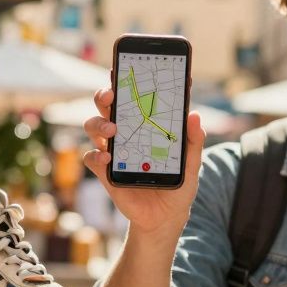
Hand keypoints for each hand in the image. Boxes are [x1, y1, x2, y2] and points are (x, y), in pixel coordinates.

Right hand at [82, 85, 206, 239]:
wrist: (166, 217)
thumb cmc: (178, 184)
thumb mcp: (191, 163)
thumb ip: (193, 140)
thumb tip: (194, 115)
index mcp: (144, 125)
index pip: (133, 97)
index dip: (128, 81)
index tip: (129, 68)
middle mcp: (125, 133)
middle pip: (106, 105)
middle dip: (105, 95)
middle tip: (112, 94)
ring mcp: (113, 151)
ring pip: (93, 126)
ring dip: (99, 123)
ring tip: (113, 128)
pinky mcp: (106, 173)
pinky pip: (92, 158)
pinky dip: (96, 156)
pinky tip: (108, 158)